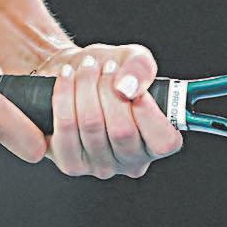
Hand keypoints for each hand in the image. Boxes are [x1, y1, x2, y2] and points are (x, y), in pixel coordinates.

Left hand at [34, 43, 183, 178]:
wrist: (77, 72)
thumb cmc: (112, 73)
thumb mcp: (134, 59)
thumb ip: (141, 68)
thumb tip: (127, 87)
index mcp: (157, 144)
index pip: (163, 141)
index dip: (148, 111)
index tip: (134, 85)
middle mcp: (131, 162)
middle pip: (122, 131)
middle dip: (109, 89)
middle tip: (106, 66)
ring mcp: (101, 166)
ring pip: (91, 126)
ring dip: (86, 87)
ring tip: (87, 67)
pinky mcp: (71, 163)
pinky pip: (65, 128)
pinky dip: (63, 96)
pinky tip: (67, 78)